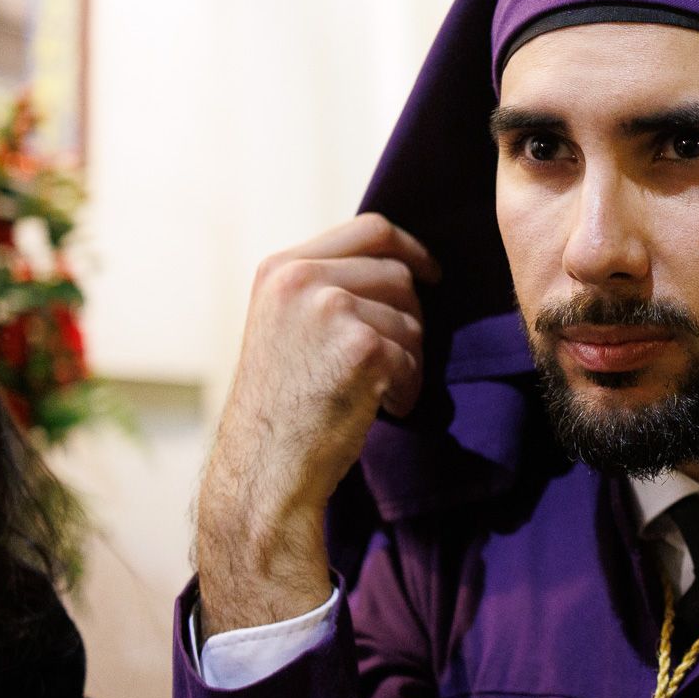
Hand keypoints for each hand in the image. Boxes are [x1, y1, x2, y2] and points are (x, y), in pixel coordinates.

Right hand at [197, 213, 439, 635]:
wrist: (266, 468)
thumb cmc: (283, 408)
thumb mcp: (286, 327)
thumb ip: (326, 289)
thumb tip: (399, 267)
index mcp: (281, 268)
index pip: (370, 229)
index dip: (411, 247)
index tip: (432, 272)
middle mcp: (301, 279)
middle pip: (397, 275)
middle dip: (406, 320)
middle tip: (386, 365)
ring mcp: (330, 309)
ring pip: (410, 317)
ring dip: (407, 359)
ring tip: (374, 392)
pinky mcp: (361, 345)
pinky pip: (412, 355)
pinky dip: (407, 386)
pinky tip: (382, 408)